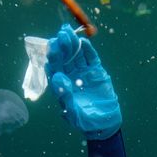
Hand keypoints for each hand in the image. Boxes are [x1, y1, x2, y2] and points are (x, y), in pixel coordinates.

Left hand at [46, 24, 121, 139]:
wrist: (105, 123)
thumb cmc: (85, 121)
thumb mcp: (73, 113)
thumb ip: (65, 97)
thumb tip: (57, 78)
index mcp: (61, 86)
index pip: (54, 69)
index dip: (53, 58)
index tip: (51, 47)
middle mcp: (70, 76)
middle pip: (64, 59)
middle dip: (62, 47)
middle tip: (60, 35)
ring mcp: (83, 72)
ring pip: (76, 55)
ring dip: (72, 44)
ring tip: (68, 33)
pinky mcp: (96, 71)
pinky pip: (90, 58)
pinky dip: (87, 50)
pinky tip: (82, 41)